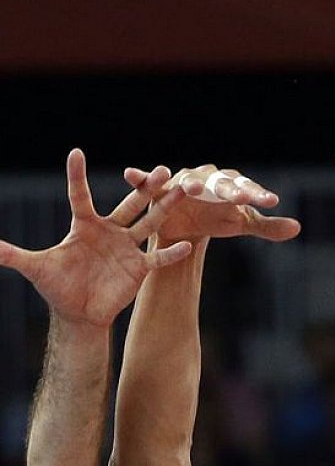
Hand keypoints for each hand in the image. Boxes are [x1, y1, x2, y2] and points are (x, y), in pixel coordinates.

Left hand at [0, 150, 191, 326]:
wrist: (80, 313)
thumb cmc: (58, 287)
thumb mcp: (36, 268)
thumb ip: (12, 255)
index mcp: (85, 226)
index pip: (79, 196)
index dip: (76, 176)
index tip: (75, 153)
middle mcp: (111, 231)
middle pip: (130, 204)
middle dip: (146, 187)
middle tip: (162, 169)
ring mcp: (128, 248)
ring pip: (150, 223)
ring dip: (166, 208)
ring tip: (183, 191)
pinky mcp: (139, 267)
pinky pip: (158, 258)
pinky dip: (171, 253)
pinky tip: (187, 245)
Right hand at [123, 164, 300, 243]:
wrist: (188, 222)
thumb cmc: (218, 218)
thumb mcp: (242, 223)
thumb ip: (268, 226)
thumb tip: (297, 228)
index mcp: (229, 186)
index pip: (247, 189)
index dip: (258, 194)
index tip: (272, 202)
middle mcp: (207, 178)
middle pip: (219, 183)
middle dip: (227, 189)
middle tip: (237, 197)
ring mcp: (182, 182)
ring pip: (186, 181)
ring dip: (188, 183)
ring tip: (189, 187)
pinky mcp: (159, 190)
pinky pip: (147, 183)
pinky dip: (140, 177)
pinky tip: (131, 174)